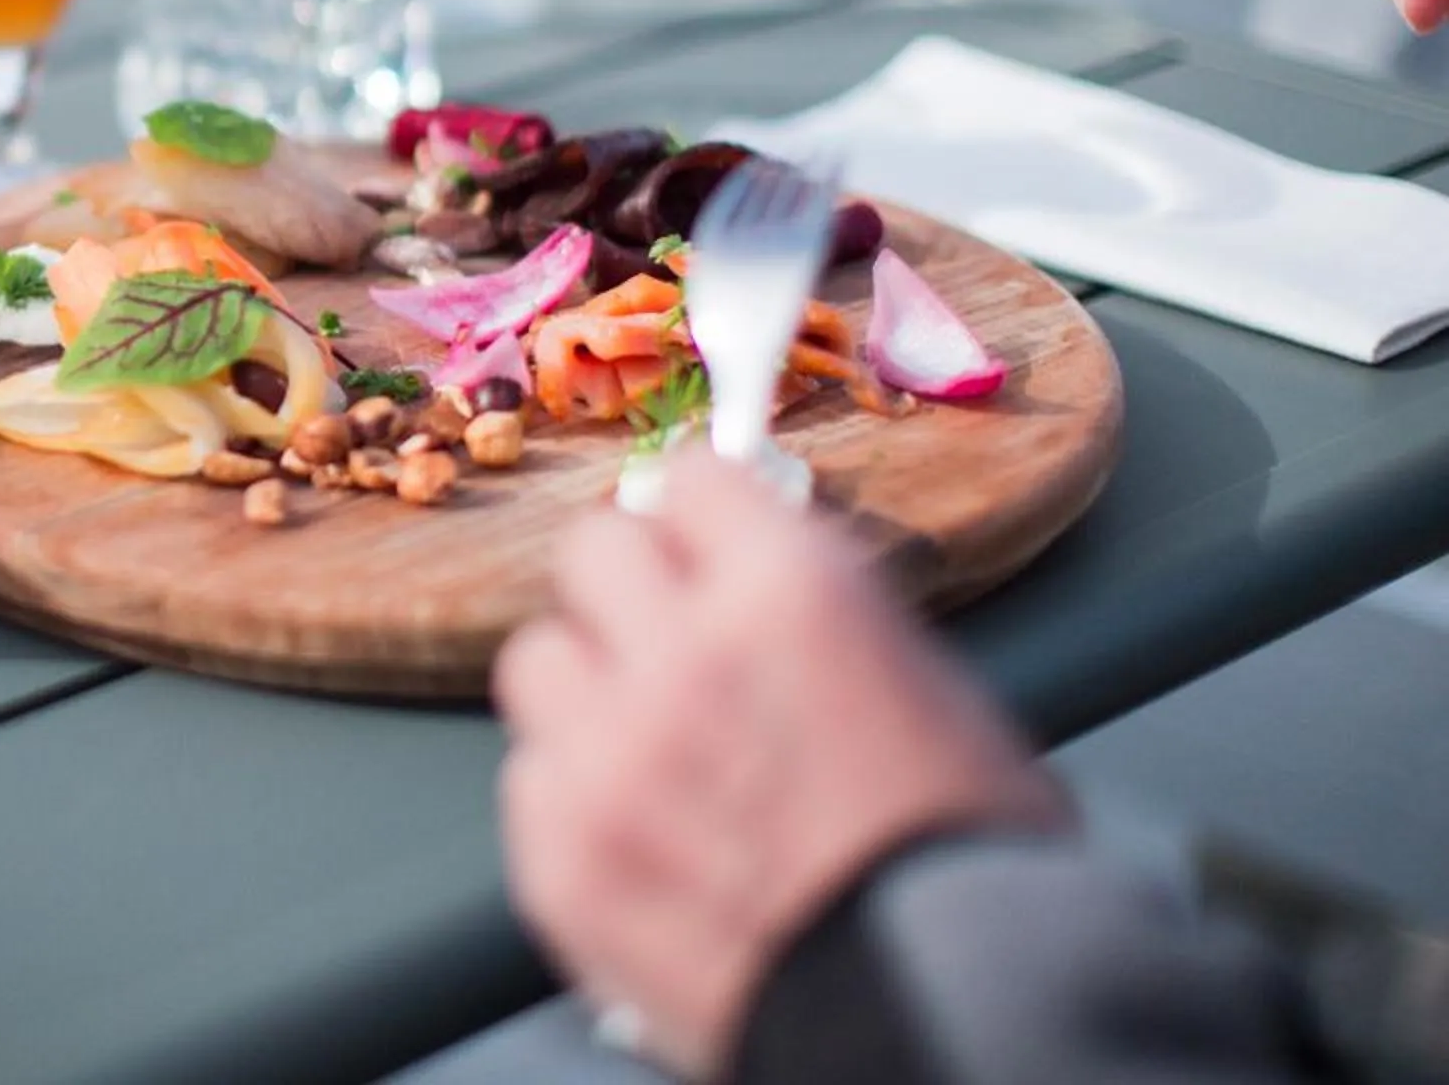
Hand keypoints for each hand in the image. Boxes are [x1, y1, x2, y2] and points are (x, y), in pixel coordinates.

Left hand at [492, 451, 1067, 1077]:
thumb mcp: (936, 691)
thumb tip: (759, 575)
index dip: (702, 514)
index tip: (701, 534)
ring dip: (586, 691)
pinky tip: (638, 832)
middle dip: (631, 586)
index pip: (690, 478)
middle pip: (591, 549)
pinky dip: (572, 798)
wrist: (950, 1017)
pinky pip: (528, 779)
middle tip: (667, 636)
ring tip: (647, 747)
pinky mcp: (562, 856)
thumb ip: (824, 615)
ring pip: (538, 661)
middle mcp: (683, 656)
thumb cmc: (968, 869)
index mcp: (792, 595)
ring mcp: (607, 758)